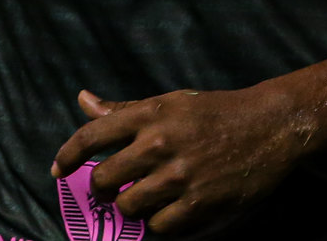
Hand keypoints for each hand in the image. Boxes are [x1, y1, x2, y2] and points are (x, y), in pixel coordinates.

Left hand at [51, 85, 302, 234]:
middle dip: (101, 190)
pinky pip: (161, 227)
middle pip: (106, 180)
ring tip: (142, 200)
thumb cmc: (214, 112)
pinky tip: (167, 211)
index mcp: (149, 115)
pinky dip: (159, 224)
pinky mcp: (200, 203)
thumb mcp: (168, 102)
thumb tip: (83, 100)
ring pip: (130, 207)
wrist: (268, 127)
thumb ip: (124, 109)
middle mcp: (159, 144)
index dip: (68, 155)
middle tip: (108, 191)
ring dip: (131, 209)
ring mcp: (180, 177)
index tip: (58, 170)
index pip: (92, 136)